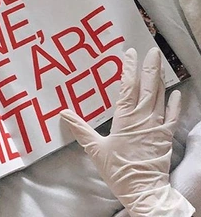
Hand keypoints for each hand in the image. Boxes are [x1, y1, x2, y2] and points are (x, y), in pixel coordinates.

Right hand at [60, 48, 194, 216]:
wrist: (144, 191)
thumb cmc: (118, 169)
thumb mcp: (95, 149)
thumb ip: (80, 129)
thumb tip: (63, 113)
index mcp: (126, 117)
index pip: (128, 86)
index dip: (129, 68)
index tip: (129, 53)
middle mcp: (144, 117)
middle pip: (149, 86)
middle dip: (150, 66)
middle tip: (152, 49)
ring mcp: (157, 125)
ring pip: (160, 96)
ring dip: (160, 79)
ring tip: (160, 63)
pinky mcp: (166, 136)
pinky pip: (172, 116)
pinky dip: (175, 104)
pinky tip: (176, 94)